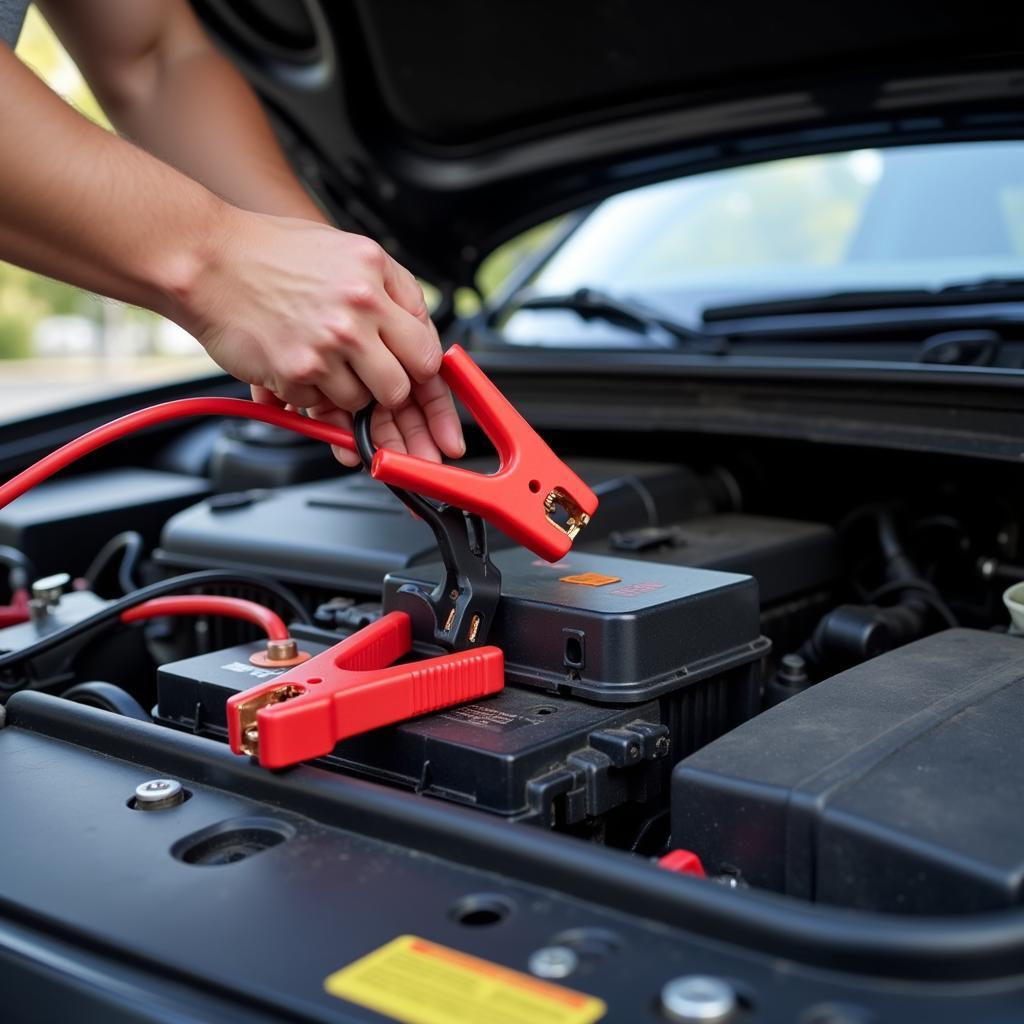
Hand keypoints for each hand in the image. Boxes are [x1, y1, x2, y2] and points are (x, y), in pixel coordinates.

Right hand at [174, 207, 463, 464]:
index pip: (427, 349)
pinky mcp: (295, 372)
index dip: (421, 370)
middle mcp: (355, 314)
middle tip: (369, 377)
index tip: (413, 375)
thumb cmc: (271, 252)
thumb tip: (422, 329)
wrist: (205, 258)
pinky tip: (294, 361)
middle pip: (400, 387)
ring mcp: (325, 347)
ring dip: (346, 393)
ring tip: (322, 361)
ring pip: (360, 402)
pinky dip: (310, 393)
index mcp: (373, 280)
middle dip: (388, 391)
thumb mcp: (348, 250)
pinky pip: (319, 404)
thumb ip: (393, 288)